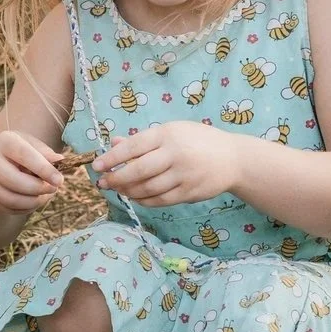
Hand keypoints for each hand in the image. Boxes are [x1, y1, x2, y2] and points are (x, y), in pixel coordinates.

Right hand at [0, 129, 67, 215]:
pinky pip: (9, 209)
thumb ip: (46, 153)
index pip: (24, 155)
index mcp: (4, 141)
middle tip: (53, 188)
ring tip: (46, 195)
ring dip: (34, 201)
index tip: (59, 180)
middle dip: (38, 188)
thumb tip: (59, 161)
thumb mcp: (33, 145)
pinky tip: (36, 200)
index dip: (44, 169)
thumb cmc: (22, 152)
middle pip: (14, 181)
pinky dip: (27, 208)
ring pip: (11, 199)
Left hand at [93, 121, 241, 207]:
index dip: (112, 158)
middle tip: (103, 183)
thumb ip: (143, 139)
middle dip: (116, 178)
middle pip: (138, 171)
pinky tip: (135, 197)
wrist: (233, 159)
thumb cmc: (198, 141)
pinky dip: (143, 200)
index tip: (97, 165)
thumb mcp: (172, 131)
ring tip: (118, 190)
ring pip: (147, 188)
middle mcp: (175, 154)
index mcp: (168, 134)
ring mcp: (183, 175)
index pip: (133, 147)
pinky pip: (160, 200)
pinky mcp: (189, 192)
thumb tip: (114, 144)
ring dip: (128, 191)